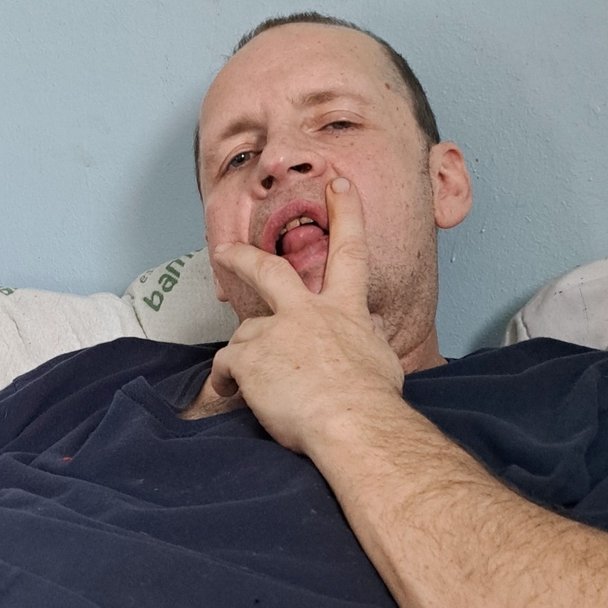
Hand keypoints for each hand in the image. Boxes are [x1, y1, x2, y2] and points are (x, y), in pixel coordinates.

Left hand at [209, 177, 403, 454]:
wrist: (353, 423)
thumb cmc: (374, 402)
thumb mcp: (382, 361)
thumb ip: (365, 342)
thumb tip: (366, 341)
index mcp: (345, 310)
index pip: (350, 251)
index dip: (345, 213)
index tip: (337, 184)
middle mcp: (306, 313)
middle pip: (270, 271)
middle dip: (244, 256)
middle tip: (225, 250)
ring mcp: (273, 332)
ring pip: (246, 334)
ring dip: (248, 356)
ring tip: (257, 386)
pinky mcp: (247, 357)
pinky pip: (225, 367)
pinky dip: (225, 381)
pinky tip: (232, 394)